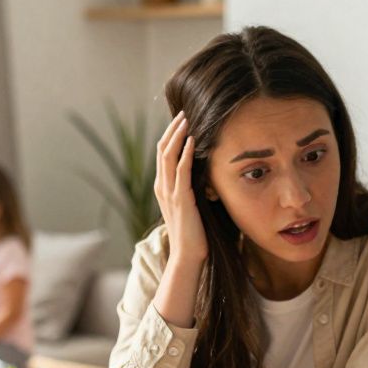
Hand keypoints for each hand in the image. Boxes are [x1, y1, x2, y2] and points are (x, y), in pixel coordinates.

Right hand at [154, 111, 206, 266]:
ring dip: (178, 135)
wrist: (188, 255)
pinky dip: (186, 152)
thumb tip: (206, 177)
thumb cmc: (194, 234)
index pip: (162, 155)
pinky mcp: (180, 198)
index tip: (181, 121)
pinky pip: (181, 170)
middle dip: (172, 130)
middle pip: (162, 150)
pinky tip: (193, 139)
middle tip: (183, 113)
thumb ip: (192, 190)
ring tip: (186, 119)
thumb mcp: (191, 207)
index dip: (170, 136)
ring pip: (168, 155)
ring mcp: (169, 192)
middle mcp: (162, 187)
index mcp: (163, 188)